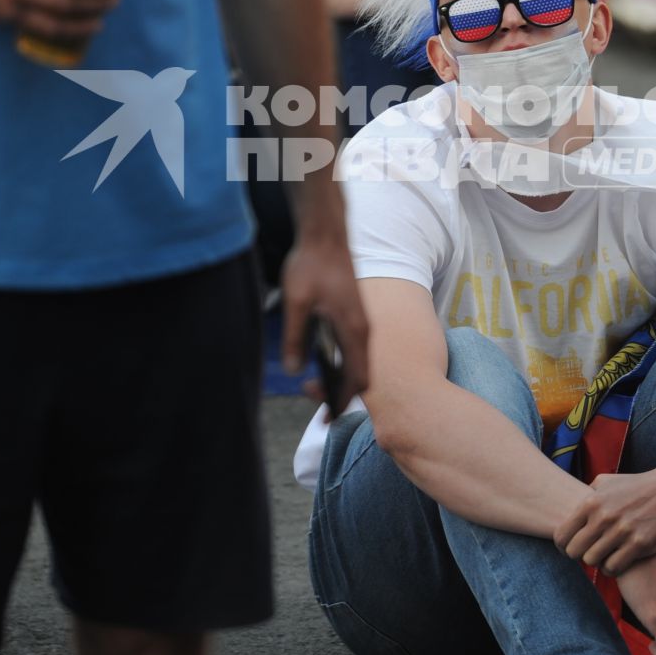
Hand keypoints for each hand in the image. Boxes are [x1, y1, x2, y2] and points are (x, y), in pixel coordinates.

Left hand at [279, 227, 369, 418]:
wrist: (325, 234)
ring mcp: (360, 322)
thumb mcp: (296, 302)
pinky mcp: (354, 314)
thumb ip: (294, 337)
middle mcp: (363, 329)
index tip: (327, 421)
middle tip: (321, 412)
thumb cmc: (311, 265)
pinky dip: (344, 365)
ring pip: (359, 362)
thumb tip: (292, 369)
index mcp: (354, 329)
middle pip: (362, 375)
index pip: (357, 379)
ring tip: (320, 392)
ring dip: (344, 381)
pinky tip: (324, 367)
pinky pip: (355, 349)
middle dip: (343, 396)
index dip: (342, 402)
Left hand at [556, 460, 655, 574]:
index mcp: (591, 502)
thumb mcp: (606, 481)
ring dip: (597, 562)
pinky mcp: (640, 544)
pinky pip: (614, 567)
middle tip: (588, 554)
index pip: (562, 534)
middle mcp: (604, 517)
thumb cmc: (637, 486)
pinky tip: (618, 562)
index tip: (570, 549)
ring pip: (592, 561)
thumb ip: (586, 495)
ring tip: (604, 556)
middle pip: (574, 551)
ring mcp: (622, 531)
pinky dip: (613, 568)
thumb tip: (569, 510)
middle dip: (578, 555)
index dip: (562, 546)